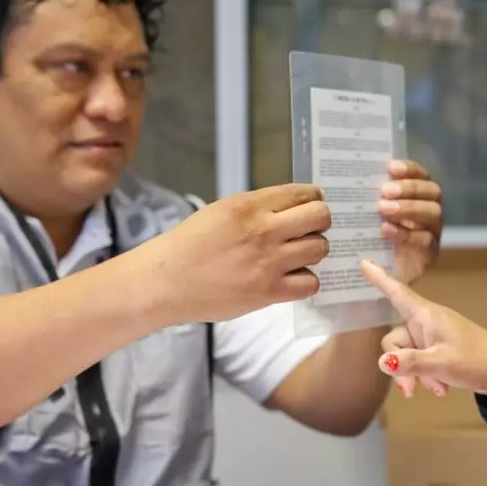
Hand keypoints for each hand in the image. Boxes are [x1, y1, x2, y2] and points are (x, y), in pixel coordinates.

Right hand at [147, 183, 330, 322]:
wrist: (166, 281)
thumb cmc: (191, 244)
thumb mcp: (222, 211)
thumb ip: (259, 207)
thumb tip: (295, 207)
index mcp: (249, 205)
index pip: (303, 193)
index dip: (313, 199)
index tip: (310, 206)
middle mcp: (263, 230)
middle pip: (320, 217)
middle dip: (319, 222)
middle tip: (308, 230)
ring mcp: (268, 263)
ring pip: (320, 249)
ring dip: (312, 251)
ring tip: (296, 256)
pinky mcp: (268, 292)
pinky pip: (311, 283)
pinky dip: (305, 281)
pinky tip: (291, 279)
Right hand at [360, 260, 486, 402]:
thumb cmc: (476, 359)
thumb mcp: (441, 363)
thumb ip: (411, 362)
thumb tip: (383, 363)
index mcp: (426, 316)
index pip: (397, 292)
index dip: (379, 278)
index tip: (363, 262)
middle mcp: (426, 323)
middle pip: (395, 340)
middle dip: (399, 366)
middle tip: (411, 390)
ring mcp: (431, 337)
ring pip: (406, 356)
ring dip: (415, 375)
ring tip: (437, 389)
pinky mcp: (437, 350)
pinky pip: (419, 362)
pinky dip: (427, 376)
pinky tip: (441, 388)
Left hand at [378, 160, 441, 283]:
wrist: (381, 273)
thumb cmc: (375, 236)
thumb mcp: (372, 214)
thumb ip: (371, 197)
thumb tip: (352, 177)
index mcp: (420, 196)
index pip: (422, 175)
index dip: (410, 169)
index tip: (391, 167)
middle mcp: (431, 210)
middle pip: (432, 192)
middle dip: (409, 188)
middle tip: (385, 190)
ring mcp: (433, 232)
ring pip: (432, 213)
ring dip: (409, 208)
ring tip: (384, 208)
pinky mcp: (430, 253)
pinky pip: (424, 240)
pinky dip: (404, 233)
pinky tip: (385, 229)